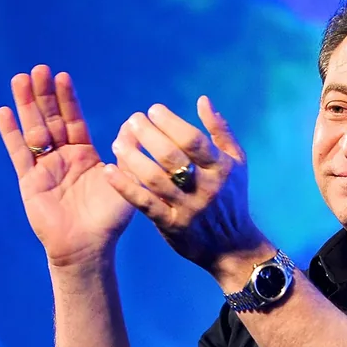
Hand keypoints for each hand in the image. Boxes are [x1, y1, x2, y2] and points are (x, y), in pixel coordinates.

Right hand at [0, 65, 135, 266]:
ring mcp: (44, 168)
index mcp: (84, 155)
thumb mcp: (126, 181)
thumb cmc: (110, 219)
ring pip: (33, 130)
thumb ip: (130, 154)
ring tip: (19, 79)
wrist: (88, 246)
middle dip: (44, 95)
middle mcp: (63, 158)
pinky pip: (19, 154)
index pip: (74, 120)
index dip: (68, 99)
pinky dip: (11, 134)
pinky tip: (4, 112)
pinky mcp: (29, 181)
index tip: (63, 75)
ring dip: (26, 106)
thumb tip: (136, 124)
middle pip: (50, 120)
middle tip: (38, 68)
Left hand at [105, 96, 263, 274]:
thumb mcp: (236, 162)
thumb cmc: (231, 197)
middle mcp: (205, 187)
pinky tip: (110, 170)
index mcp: (221, 167)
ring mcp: (188, 207)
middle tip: (133, 120)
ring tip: (118, 142)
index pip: (193, 140)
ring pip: (154, 179)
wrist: (233, 246)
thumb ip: (220, 130)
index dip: (171, 122)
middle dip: (148, 134)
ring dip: (132, 157)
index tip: (153, 110)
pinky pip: (144, 203)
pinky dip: (125, 186)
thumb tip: (202, 100)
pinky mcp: (172, 225)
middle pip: (171, 157)